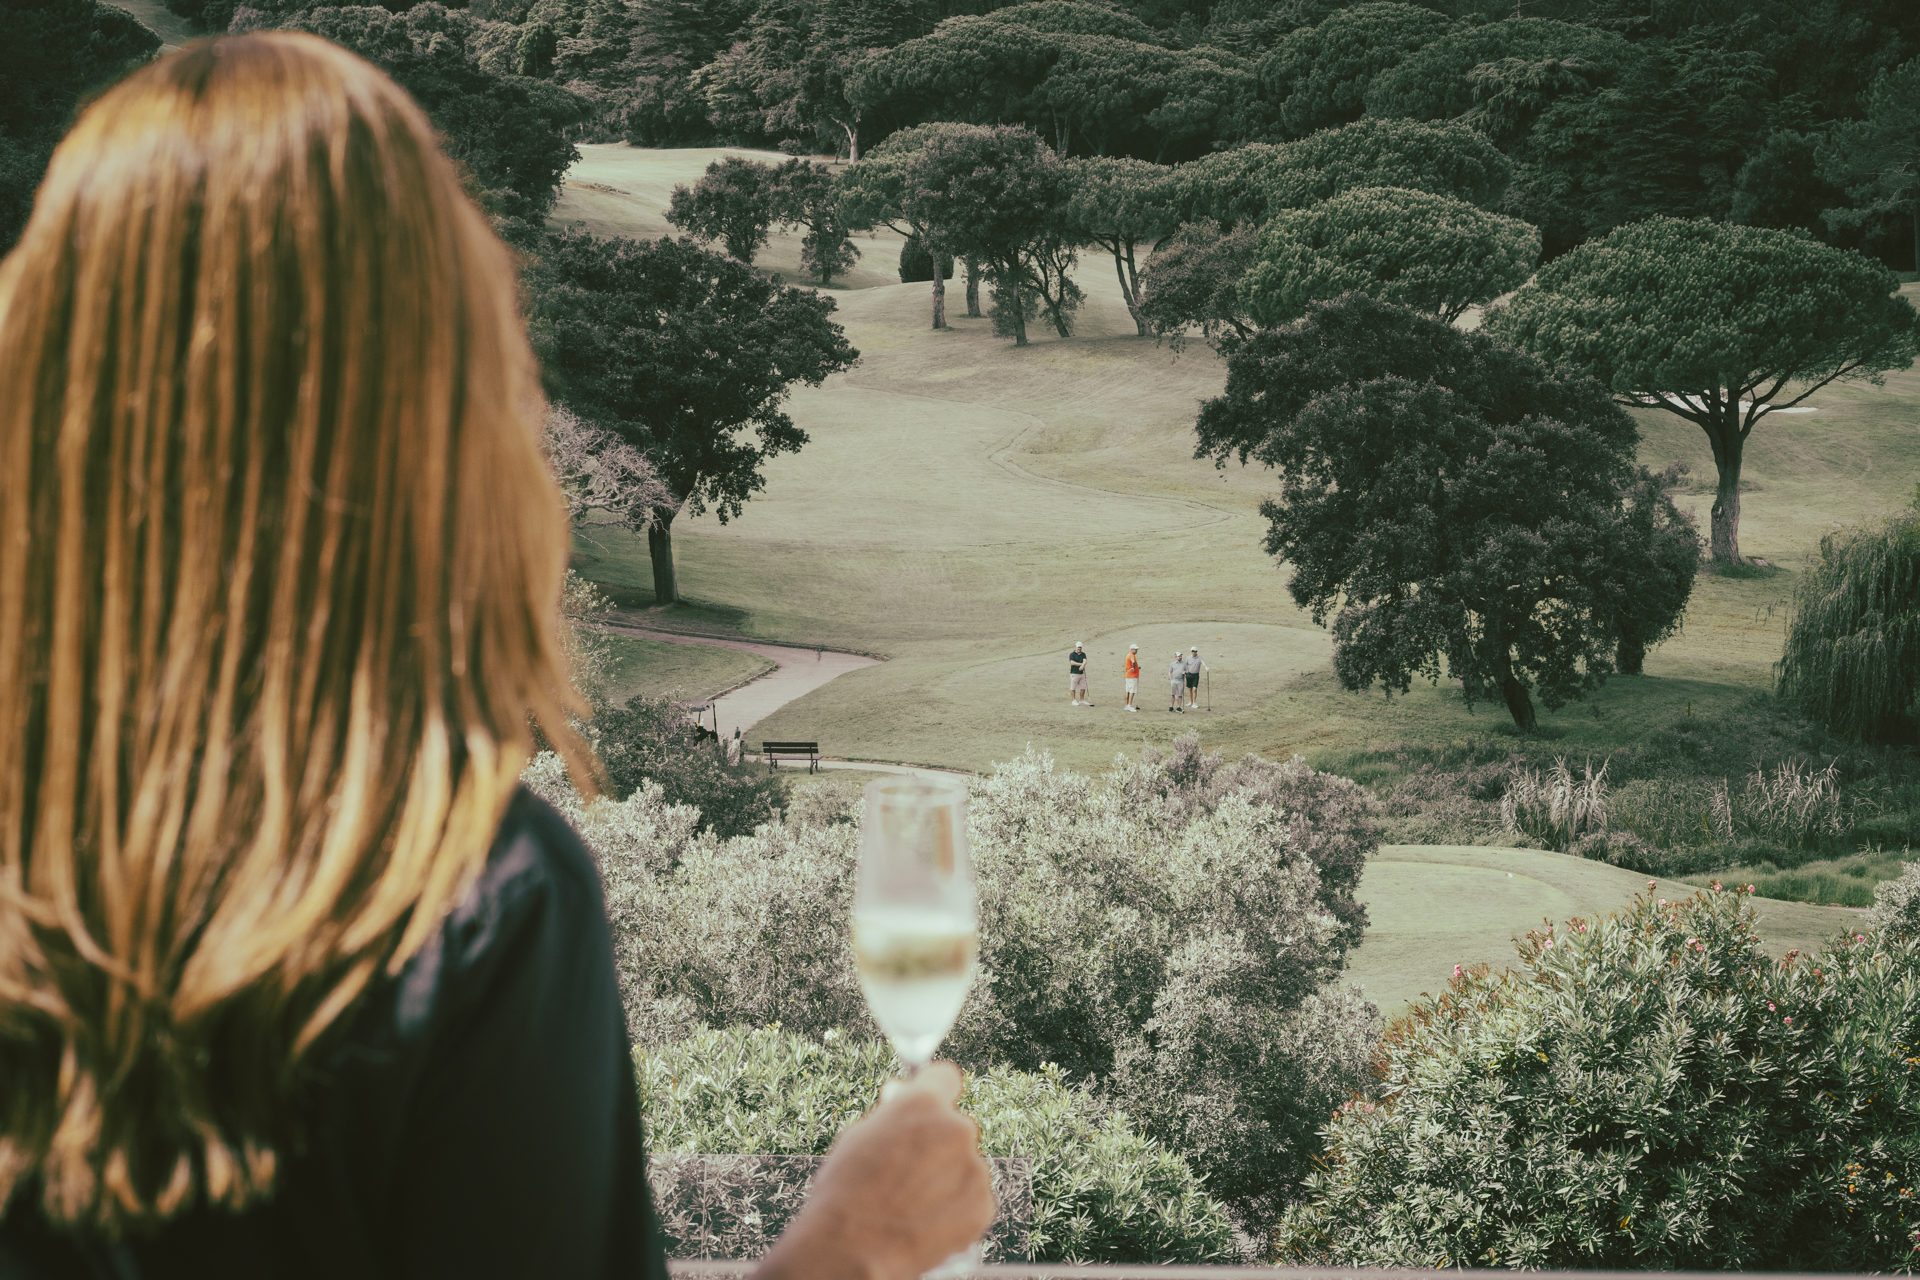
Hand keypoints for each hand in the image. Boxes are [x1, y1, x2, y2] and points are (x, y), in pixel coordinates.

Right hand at [755, 1062, 994, 1279]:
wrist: (850, 1248)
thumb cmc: (846, 1192)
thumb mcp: (861, 1136)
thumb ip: (893, 1117)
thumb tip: (903, 1104)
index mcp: (923, 1104)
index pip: (945, 1077)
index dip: (933, 1092)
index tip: (927, 1107)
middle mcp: (956, 1130)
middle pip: (954, 1128)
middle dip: (937, 1144)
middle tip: (909, 1170)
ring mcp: (973, 1169)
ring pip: (964, 1165)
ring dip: (947, 1178)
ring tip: (912, 1204)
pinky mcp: (982, 1207)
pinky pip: (973, 1198)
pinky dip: (955, 1208)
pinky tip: (926, 1221)